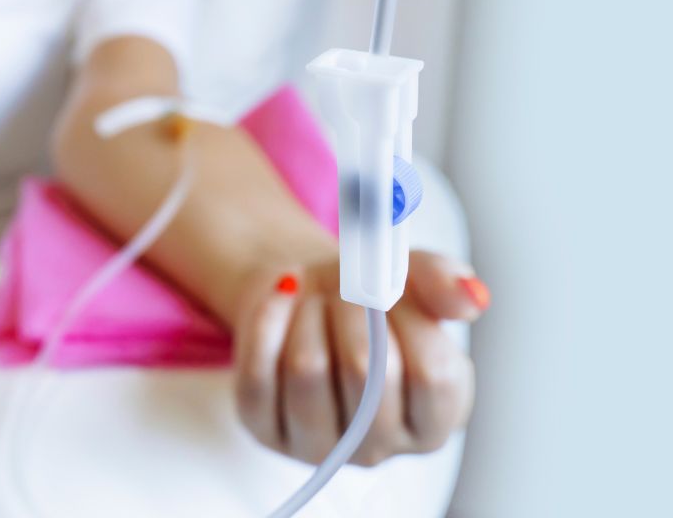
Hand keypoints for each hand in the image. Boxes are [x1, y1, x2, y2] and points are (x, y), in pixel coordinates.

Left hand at [233, 250, 487, 466]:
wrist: (305, 297)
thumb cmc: (366, 300)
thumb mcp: (412, 279)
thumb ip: (444, 283)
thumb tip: (471, 299)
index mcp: (432, 421)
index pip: (432, 376)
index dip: (411, 320)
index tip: (392, 289)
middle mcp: (377, 447)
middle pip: (366, 372)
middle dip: (353, 310)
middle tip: (346, 288)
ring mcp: (316, 446)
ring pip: (308, 370)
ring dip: (308, 315)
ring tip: (314, 299)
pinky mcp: (263, 429)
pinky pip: (257, 375)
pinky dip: (266, 323)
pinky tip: (279, 300)